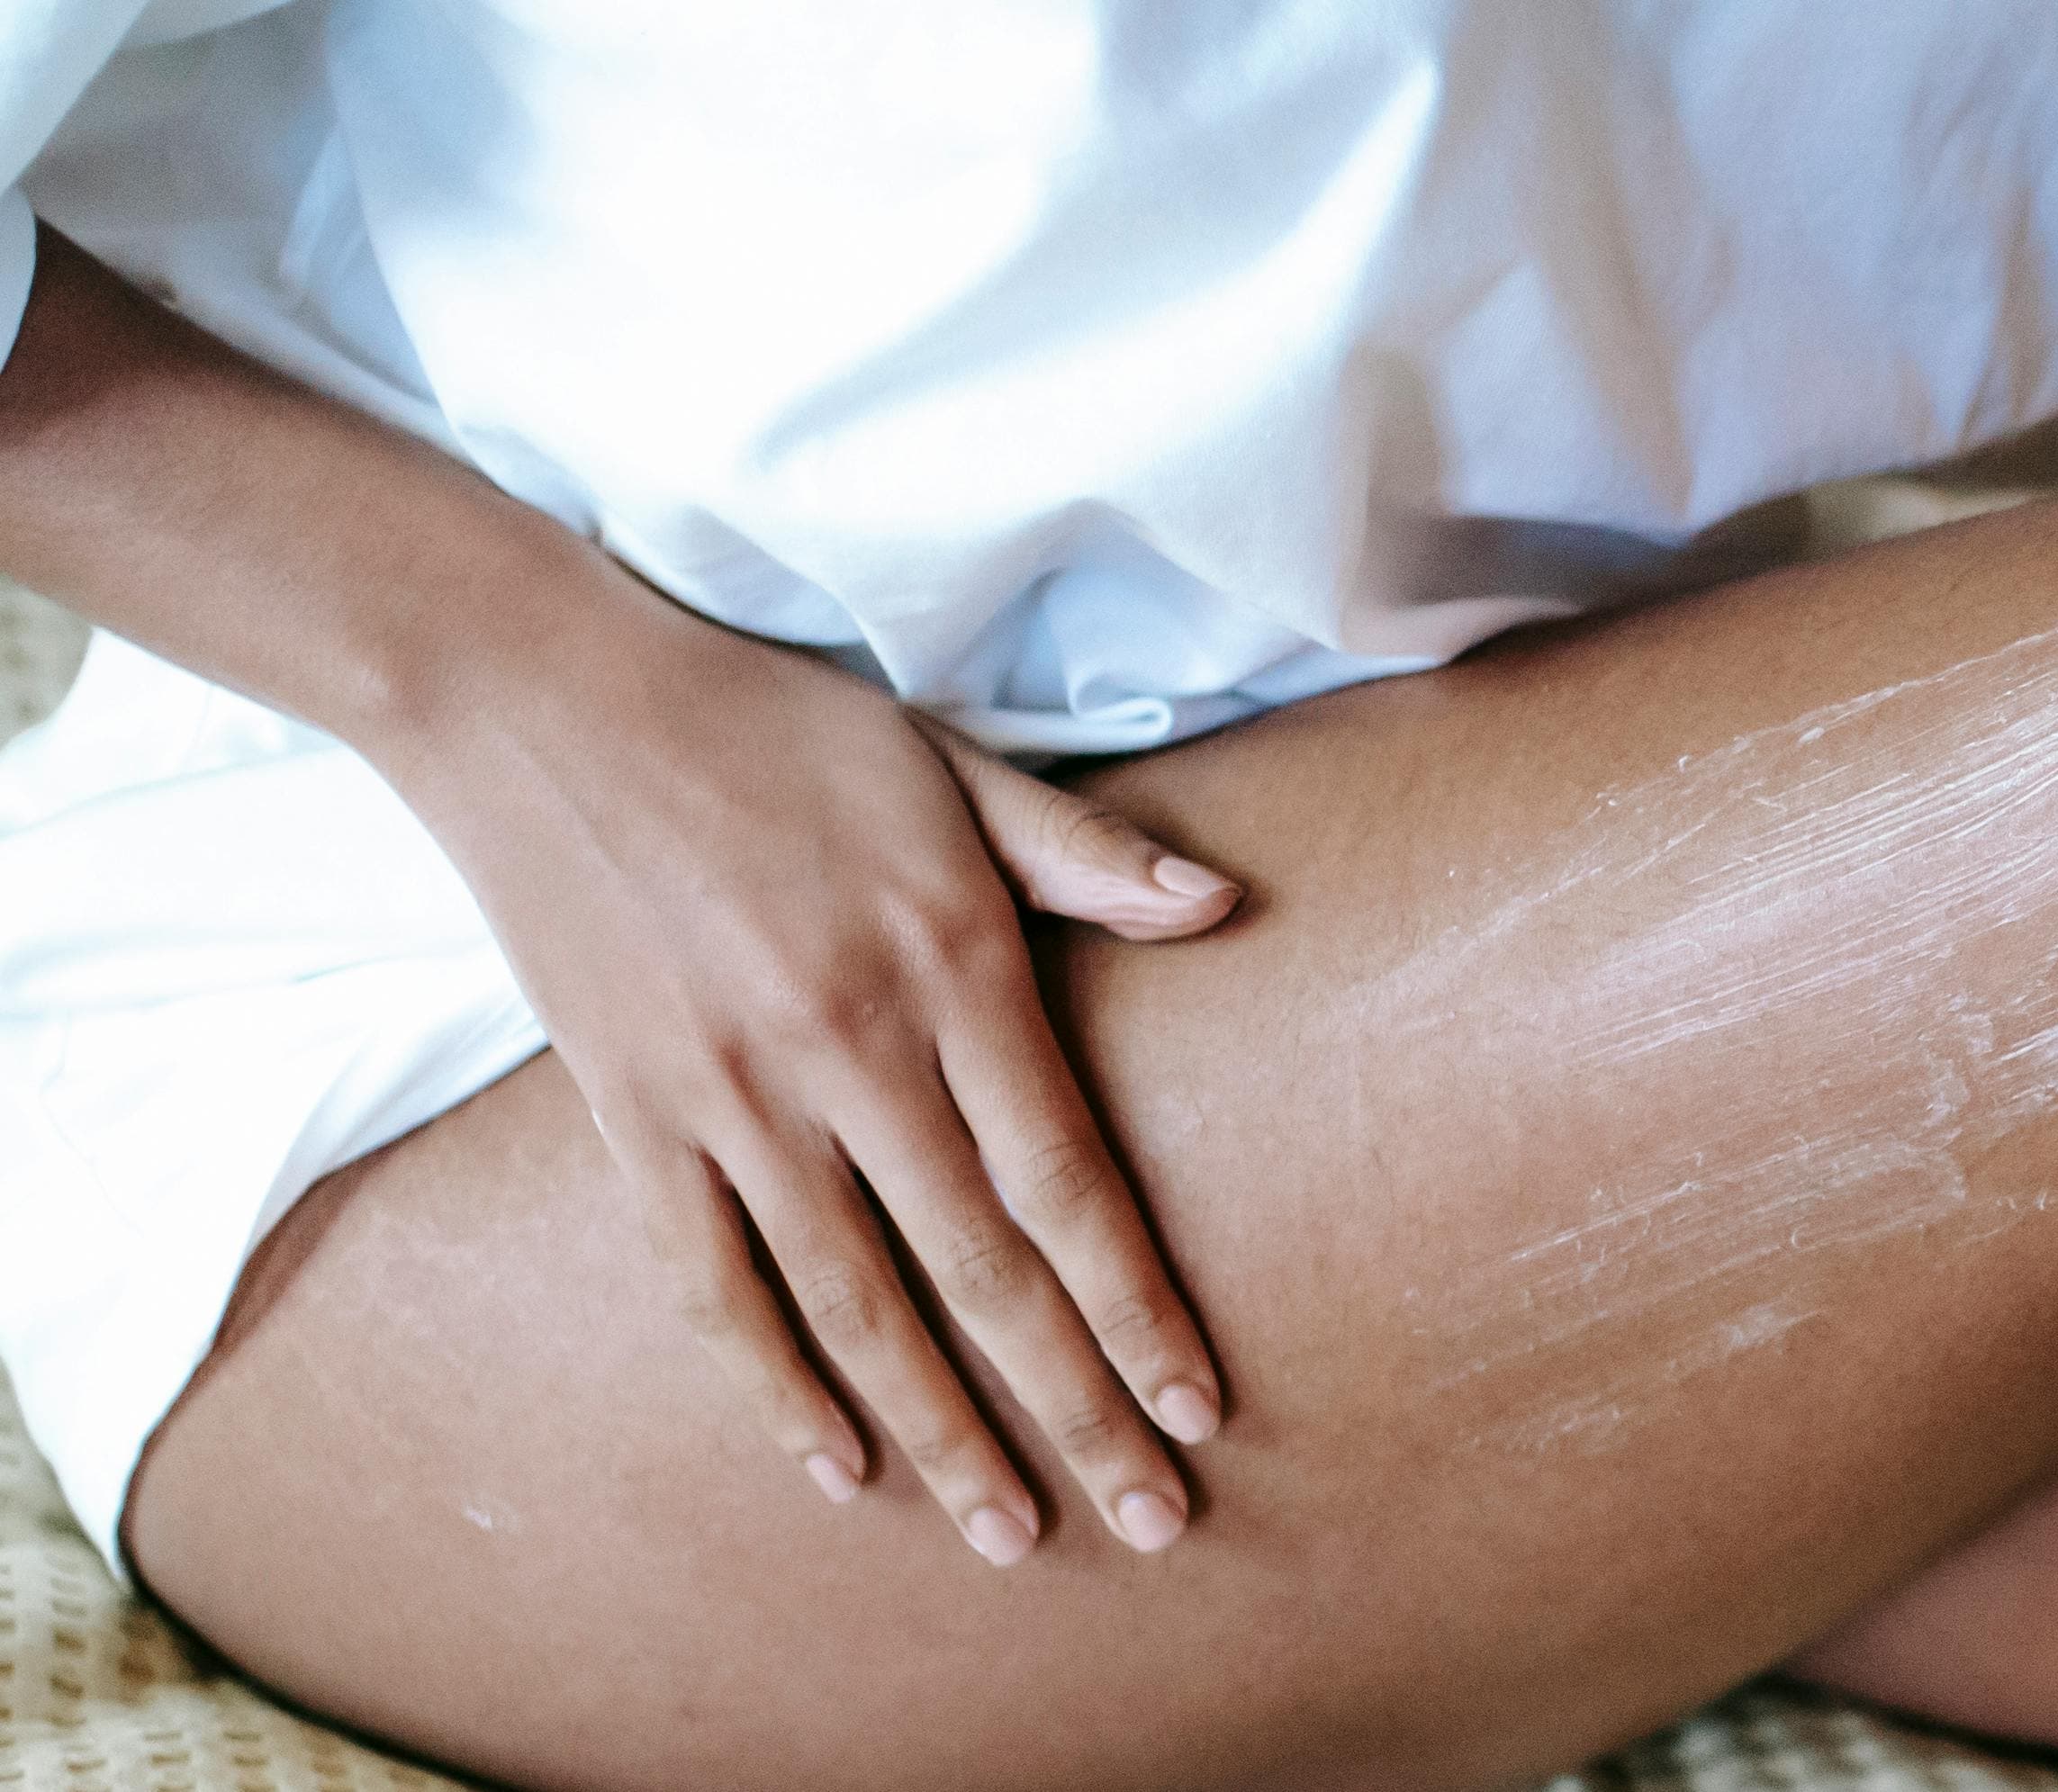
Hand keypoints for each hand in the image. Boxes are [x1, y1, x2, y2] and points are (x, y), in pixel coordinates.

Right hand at [386, 596, 1237, 1565]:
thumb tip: (1221, 907)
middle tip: (1151, 1520)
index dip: (1138, 1306)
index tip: (1198, 1408)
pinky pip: (711, 1284)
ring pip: (855, 1307)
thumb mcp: (947, 764)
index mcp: (950, 968)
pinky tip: (835, 1465)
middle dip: (1078, 1409)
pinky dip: (774, 1384)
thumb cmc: (773, 726)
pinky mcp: (631, 1117)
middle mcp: (850, 1053)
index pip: (1069, 1180)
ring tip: (1011, 1533)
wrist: (546, 700)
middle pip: (986, 1273)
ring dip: (941, 1433)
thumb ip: (1081, 852)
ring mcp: (732, 1098)